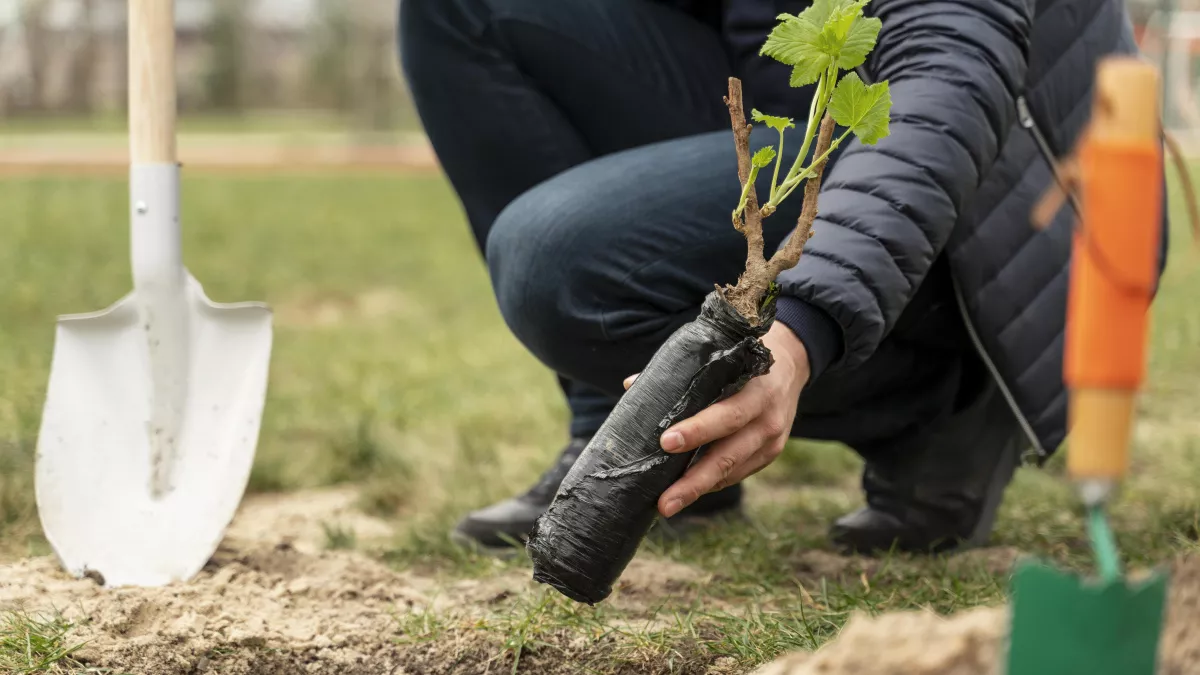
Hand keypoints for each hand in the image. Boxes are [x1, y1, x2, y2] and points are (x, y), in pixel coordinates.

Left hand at [622, 322, 810, 518]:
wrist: (791, 363)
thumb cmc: (741, 358)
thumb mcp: (720, 356)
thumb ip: (680, 373)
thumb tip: (632, 386)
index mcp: (756, 389)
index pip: (726, 414)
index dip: (697, 431)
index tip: (665, 443)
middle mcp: (768, 418)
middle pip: (728, 455)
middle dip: (693, 480)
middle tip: (664, 500)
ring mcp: (772, 440)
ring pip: (731, 471)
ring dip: (698, 489)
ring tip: (667, 505)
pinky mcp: (770, 454)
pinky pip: (737, 473)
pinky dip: (711, 482)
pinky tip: (688, 489)